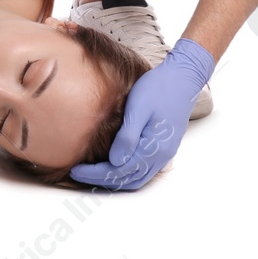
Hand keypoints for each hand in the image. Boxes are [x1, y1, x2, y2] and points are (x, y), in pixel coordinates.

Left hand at [69, 37, 213, 190]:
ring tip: (90, 173)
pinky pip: (143, 170)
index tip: (75, 170)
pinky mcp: (163, 147)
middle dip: (101, 180)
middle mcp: (161, 156)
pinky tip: (111, 164)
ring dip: (113, 180)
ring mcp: (164, 153)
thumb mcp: (138, 108)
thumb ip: (128, 136)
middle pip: (127, 179)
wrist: (182, 78)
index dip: (95, 174)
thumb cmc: (158, 88)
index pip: (120, 171)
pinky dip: (125, 173)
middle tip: (77, 173)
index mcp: (154, 148)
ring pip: (136, 178)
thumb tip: (114, 161)